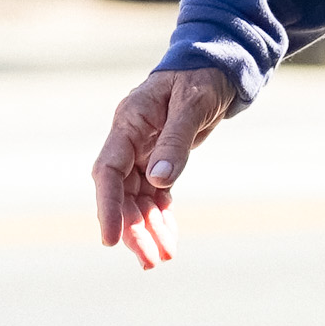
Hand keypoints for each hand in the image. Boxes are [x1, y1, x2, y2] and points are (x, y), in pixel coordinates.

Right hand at [91, 67, 234, 269]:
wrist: (216, 66)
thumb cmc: (202, 78)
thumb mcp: (192, 106)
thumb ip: (174, 143)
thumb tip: (158, 181)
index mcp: (128, 122)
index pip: (109, 171)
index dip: (107, 206)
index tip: (110, 239)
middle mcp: (129, 140)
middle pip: (121, 193)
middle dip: (132, 228)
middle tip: (149, 259)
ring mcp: (142, 151)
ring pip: (137, 199)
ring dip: (147, 229)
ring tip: (162, 258)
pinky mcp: (158, 159)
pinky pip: (154, 195)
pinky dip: (160, 217)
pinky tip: (168, 239)